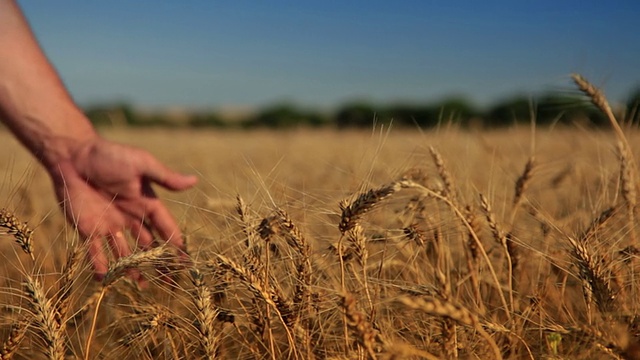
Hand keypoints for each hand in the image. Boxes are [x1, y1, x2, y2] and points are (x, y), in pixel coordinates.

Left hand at [48, 136, 196, 280]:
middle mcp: (131, 217)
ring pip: (125, 253)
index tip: (186, 264)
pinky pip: (96, 252)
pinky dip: (101, 266)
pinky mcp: (88, 229)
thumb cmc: (109, 155)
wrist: (72, 155)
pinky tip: (105, 280)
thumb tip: (194, 181)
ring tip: (142, 287)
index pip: (166, 229)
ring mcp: (110, 224)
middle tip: (169, 283)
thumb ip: (165, 177)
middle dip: (159, 264)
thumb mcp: (141, 163)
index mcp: (146, 203)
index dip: (176, 246)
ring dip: (133, 269)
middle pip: (149, 246)